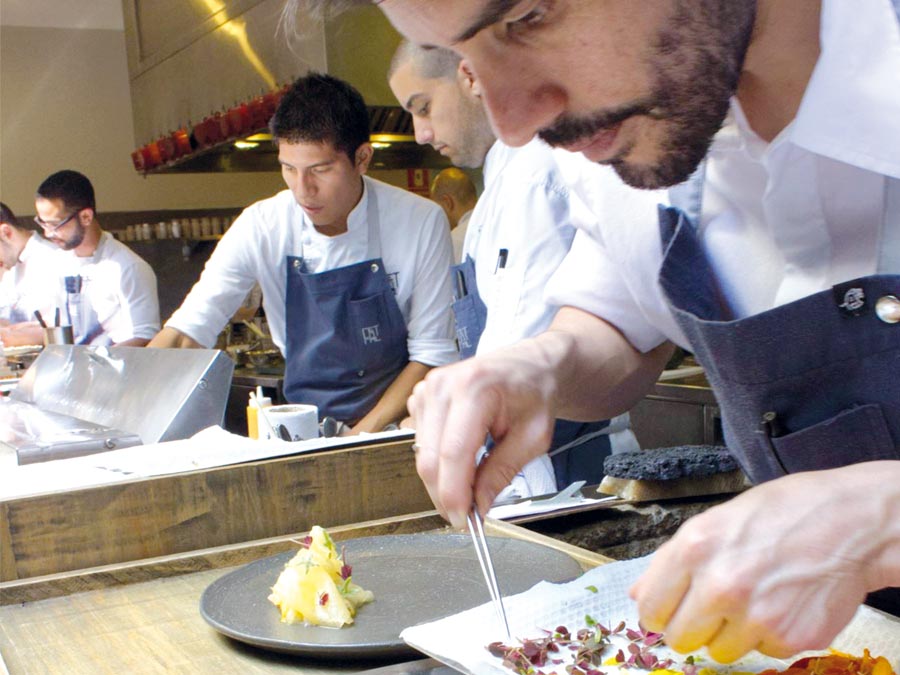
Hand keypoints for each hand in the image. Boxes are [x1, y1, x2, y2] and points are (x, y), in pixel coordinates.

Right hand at [407, 338, 559, 527]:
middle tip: (466, 515)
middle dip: (445, 494)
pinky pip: (420, 443)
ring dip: (441, 480)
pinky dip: (437, 462)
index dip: (453, 493)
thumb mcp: (532, 438)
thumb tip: (477, 506)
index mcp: (474, 389)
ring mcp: (427, 390)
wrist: (529, 365)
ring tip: (470, 485)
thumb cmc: (535, 395)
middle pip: (429, 457)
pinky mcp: (420, 397)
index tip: (462, 521)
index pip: (453, 452)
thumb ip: (502, 472)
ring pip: (421, 454)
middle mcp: (442, 386)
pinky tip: (460, 460)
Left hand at [630, 461, 899, 662]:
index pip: (650, 608)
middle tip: (713, 608)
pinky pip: (761, 652)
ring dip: (731, 633)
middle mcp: (720, 585)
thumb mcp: (716, 520)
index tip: (668, 612)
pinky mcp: (789, 638)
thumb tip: (638, 595)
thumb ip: (672, 560)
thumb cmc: (782, 513)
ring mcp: (755, 616)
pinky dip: (769, 635)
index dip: (658, 613)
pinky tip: (782, 602)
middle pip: (680, 639)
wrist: (851, 522)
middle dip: (691, 627)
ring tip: (754, 598)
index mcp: (694, 548)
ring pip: (720, 651)